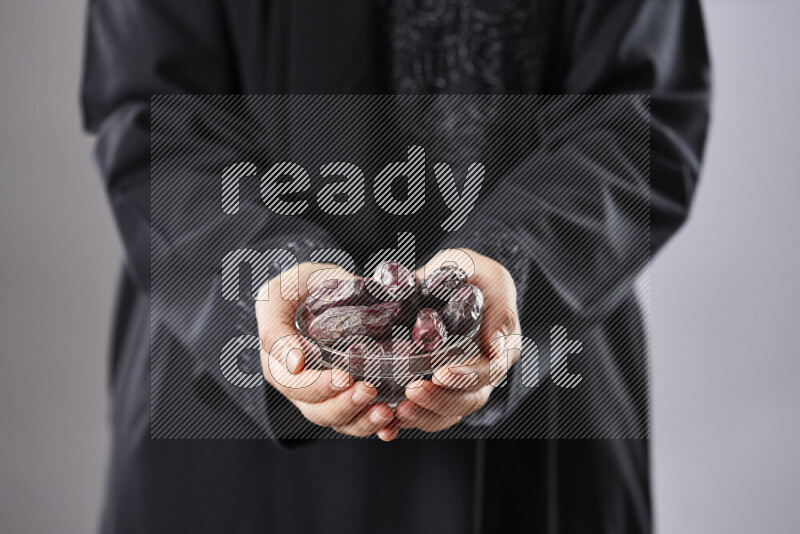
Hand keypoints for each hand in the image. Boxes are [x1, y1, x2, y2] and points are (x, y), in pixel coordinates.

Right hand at [256, 262, 398, 440]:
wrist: (327, 290)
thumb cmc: (307, 284)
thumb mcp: (295, 285)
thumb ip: (289, 312)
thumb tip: (297, 362)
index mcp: (274, 348)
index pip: (286, 374)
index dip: (313, 382)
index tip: (342, 378)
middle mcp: (290, 376)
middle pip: (308, 403)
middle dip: (339, 402)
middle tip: (368, 389)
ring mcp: (313, 390)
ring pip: (328, 417)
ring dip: (356, 419)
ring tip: (384, 412)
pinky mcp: (337, 397)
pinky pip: (349, 420)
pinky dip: (369, 427)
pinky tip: (390, 425)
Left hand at [395, 249, 521, 432]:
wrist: (449, 276)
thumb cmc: (472, 271)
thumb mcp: (488, 276)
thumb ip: (498, 308)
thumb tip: (496, 347)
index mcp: (500, 348)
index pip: (489, 372)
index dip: (466, 377)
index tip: (441, 373)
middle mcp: (482, 372)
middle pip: (468, 400)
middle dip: (440, 400)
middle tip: (411, 393)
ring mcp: (458, 383)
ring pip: (447, 412)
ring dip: (423, 416)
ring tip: (397, 412)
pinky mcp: (434, 386)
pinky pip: (426, 412)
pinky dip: (408, 421)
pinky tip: (387, 425)